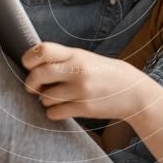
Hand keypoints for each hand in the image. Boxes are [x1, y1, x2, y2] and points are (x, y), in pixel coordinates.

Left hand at [20, 42, 162, 121]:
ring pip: (45, 97)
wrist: (134, 92)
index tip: (28, 65)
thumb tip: (34, 66)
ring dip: (44, 100)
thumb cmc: (106, 73)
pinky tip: (61, 108)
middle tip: (33, 87)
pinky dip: (53, 112)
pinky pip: (54, 112)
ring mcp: (81, 90)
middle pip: (38, 75)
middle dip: (30, 83)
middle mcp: (78, 71)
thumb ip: (63, 60)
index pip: (43, 50)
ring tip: (55, 97)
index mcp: (77, 54)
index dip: (29, 58)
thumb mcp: (86, 58)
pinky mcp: (84, 108)